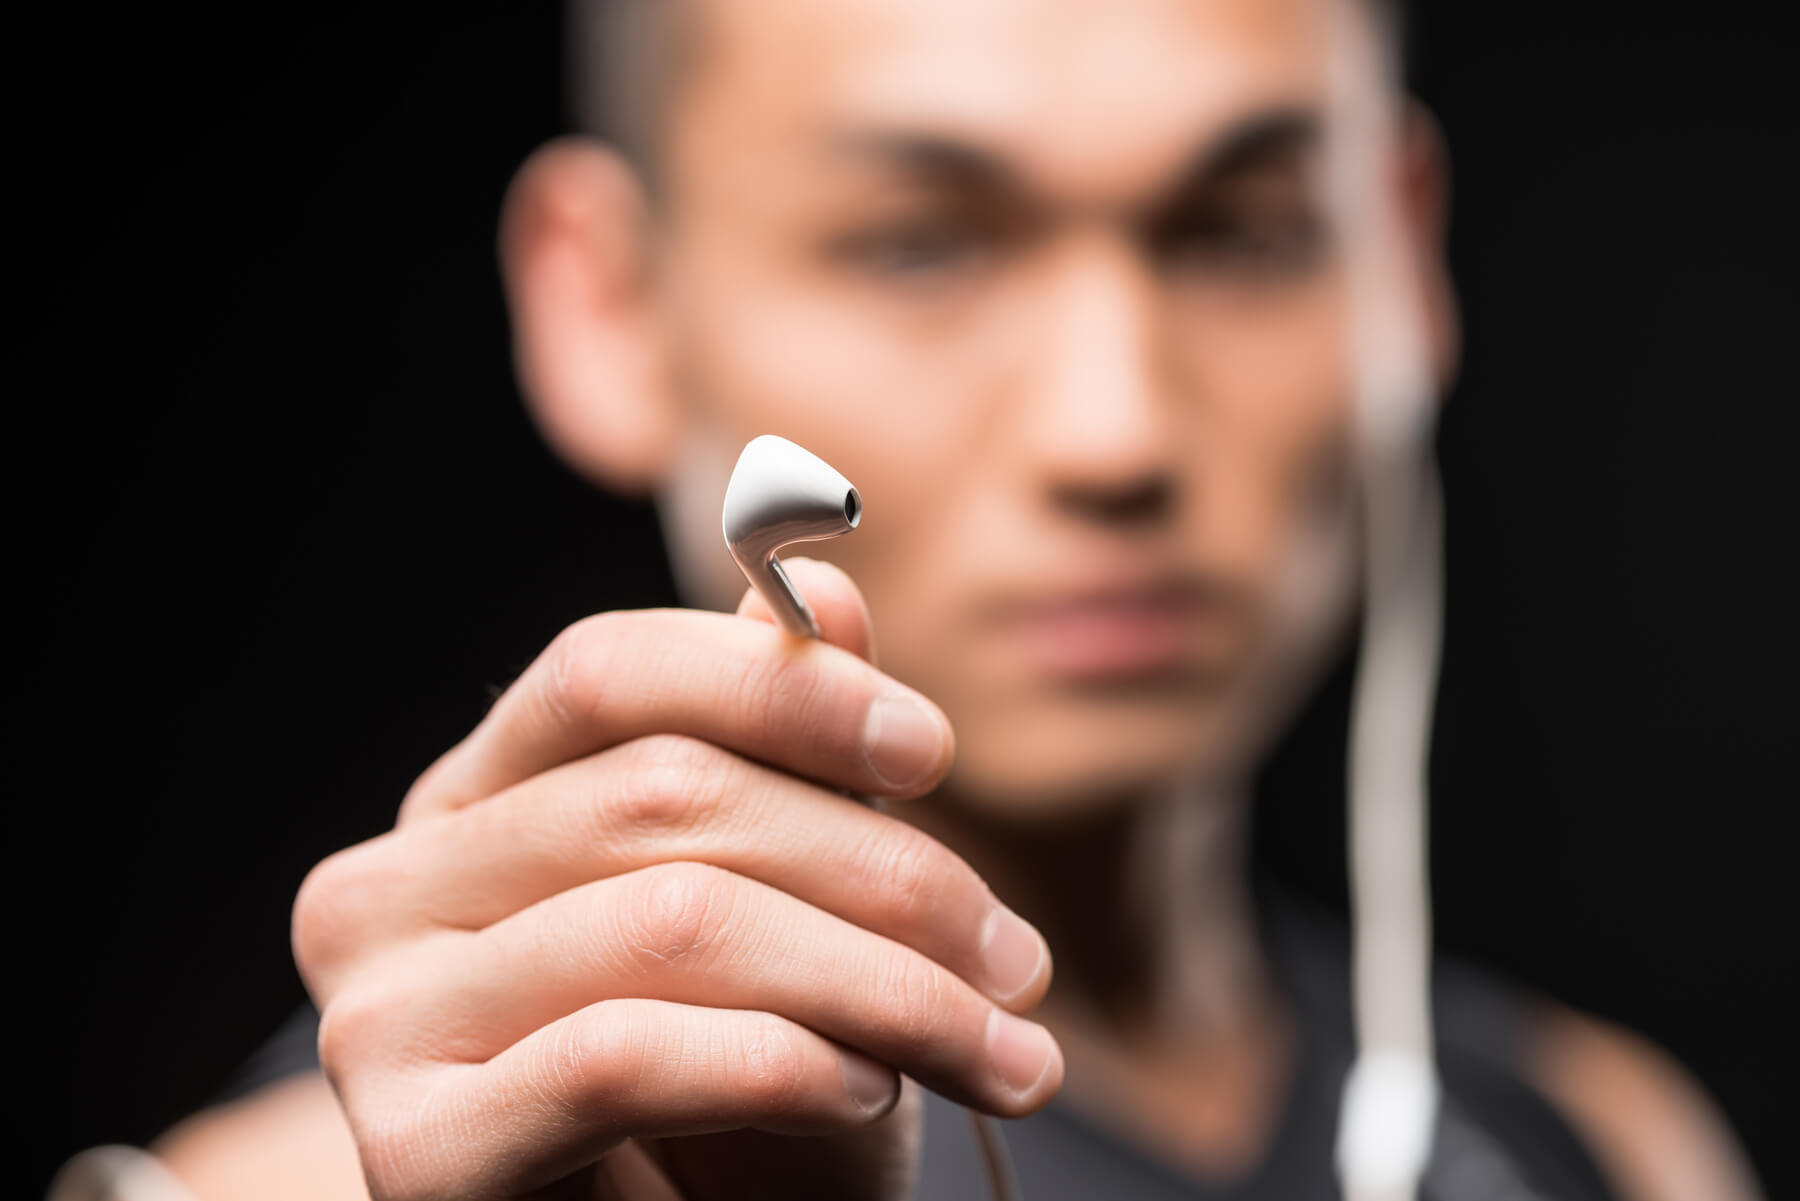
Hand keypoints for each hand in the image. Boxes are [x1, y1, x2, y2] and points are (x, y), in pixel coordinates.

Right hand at [291, 559, 1060, 1200]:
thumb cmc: (738, 1099)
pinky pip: (626, 1053)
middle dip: (882, 873)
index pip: (603, 671)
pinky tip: (868, 1093)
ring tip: (994, 1046)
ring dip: (881, 987)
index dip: (780, 687)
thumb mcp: (792, 915)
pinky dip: (785, 1063)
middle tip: (1019, 959)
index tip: (931, 750)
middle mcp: (388, 887)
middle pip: (661, 795)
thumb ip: (790, 755)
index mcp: (469, 803)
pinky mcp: (414, 1149)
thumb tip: (828, 589)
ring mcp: (377, 1019)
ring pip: (673, 921)